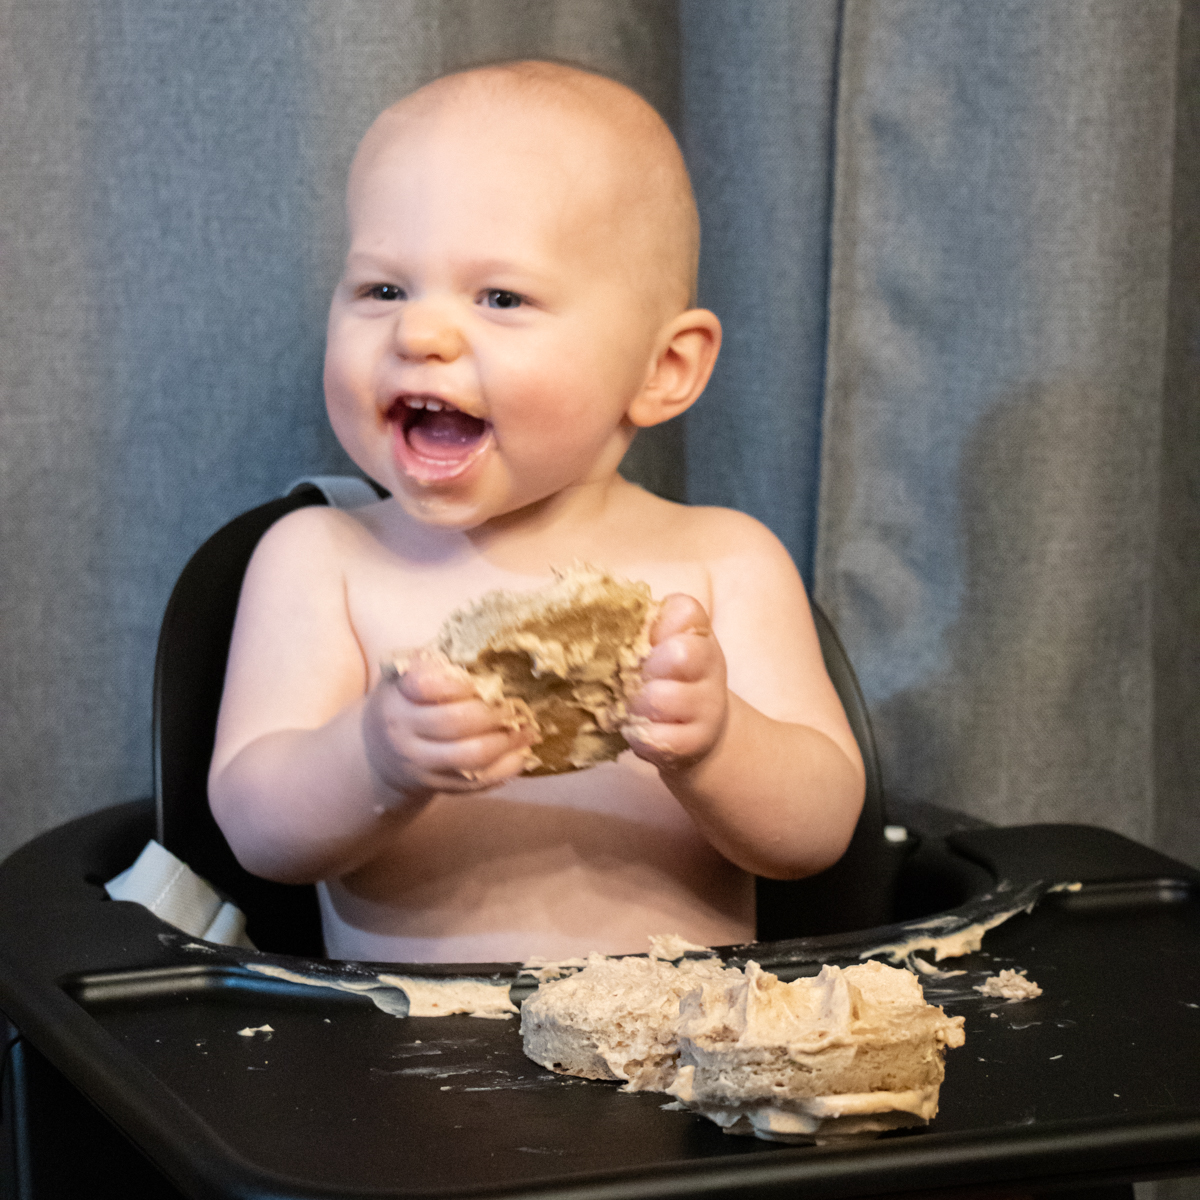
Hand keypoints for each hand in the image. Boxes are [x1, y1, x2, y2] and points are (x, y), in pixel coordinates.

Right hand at [363, 651, 534, 801]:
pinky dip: (504, 770)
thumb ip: (439, 663)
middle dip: (494, 713)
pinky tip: (521, 755)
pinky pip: (475, 782)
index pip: (425, 686)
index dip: (459, 683)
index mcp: (398, 694)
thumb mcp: (409, 675)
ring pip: (470, 757)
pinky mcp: (435, 785)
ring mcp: (418, 763)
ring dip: (507, 743)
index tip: (484, 680)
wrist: (378, 751)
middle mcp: (403, 731)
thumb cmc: (407, 701)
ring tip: (530, 731)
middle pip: (455, 722)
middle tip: (519, 706)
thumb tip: (493, 643)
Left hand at [624, 594, 727, 770]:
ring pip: (665, 699)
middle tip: (630, 678)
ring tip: (626, 706)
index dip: (656, 627)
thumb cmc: (661, 675)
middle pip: (681, 654)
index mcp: (695, 631)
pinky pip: (662, 738)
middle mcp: (709, 663)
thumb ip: (629, 624)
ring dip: (636, 704)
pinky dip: (640, 736)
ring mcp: (708, 704)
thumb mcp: (653, 643)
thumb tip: (567, 606)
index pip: (684, 611)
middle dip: (644, 669)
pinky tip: (633, 729)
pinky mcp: (698, 740)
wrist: (698, 726)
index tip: (645, 642)